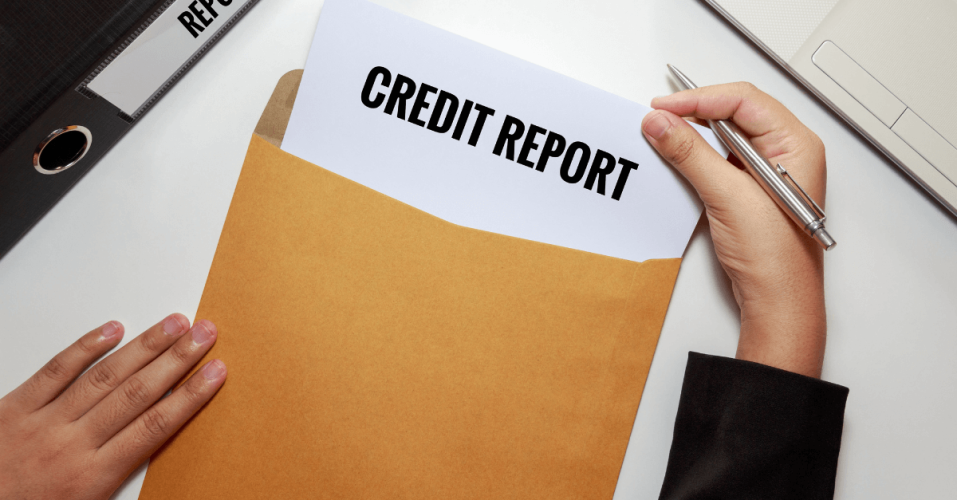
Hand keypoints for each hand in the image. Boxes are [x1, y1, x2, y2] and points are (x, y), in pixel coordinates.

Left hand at [0, 315, 225, 499]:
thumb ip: (117, 483)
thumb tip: (157, 466)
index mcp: (93, 477)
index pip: (155, 426)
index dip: (190, 395)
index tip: (215, 372)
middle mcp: (73, 444)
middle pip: (138, 393)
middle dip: (178, 359)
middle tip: (205, 333)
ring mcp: (43, 422)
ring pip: (105, 376)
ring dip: (144, 346)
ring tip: (174, 324)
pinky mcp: (13, 408)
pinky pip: (54, 371)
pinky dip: (85, 347)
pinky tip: (113, 330)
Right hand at [642, 82, 826, 377]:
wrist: (777, 300)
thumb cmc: (777, 257)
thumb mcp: (729, 196)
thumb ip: (691, 154)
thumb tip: (662, 124)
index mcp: (796, 145)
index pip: (744, 101)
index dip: (701, 98)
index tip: (665, 107)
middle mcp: (785, 153)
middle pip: (735, 112)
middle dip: (695, 112)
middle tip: (660, 117)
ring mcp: (767, 172)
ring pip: (725, 136)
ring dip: (694, 134)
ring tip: (665, 136)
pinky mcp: (749, 189)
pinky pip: (720, 159)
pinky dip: (697, 155)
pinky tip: (679, 159)